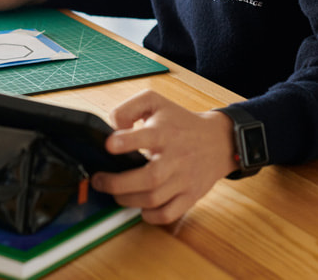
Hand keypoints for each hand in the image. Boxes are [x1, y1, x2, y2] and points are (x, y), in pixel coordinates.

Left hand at [91, 90, 236, 224]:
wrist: (218, 141)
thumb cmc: (180, 122)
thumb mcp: (155, 102)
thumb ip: (129, 108)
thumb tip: (112, 127)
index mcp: (166, 133)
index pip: (146, 137)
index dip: (125, 141)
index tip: (109, 145)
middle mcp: (176, 158)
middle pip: (148, 178)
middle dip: (117, 183)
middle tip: (99, 180)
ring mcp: (184, 180)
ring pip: (153, 199)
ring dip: (127, 199)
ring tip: (114, 193)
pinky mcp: (190, 196)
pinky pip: (168, 214)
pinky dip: (150, 215)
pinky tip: (140, 206)